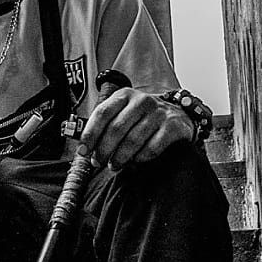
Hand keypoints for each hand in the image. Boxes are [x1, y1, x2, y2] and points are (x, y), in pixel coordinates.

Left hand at [78, 88, 193, 171]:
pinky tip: (134, 161)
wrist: (178, 113)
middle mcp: (141, 101)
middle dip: (103, 150)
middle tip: (98, 162)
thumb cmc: (142, 117)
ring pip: (132, 140)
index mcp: (124, 96)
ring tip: (114, 165)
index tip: (83, 151)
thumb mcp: (122, 112)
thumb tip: (84, 147)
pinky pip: (151, 148)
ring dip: (120, 157)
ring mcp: (158, 113)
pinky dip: (140, 158)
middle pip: (116, 129)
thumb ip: (105, 125)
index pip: (102, 114)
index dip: (90, 135)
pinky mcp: (172, 127)